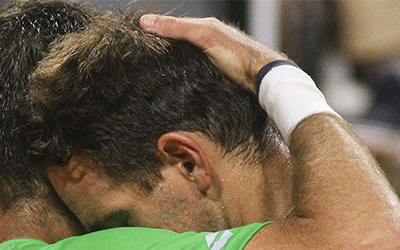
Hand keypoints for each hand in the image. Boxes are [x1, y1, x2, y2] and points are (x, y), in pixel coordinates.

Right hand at [138, 14, 283, 93]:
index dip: (157, 28)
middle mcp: (210, 39)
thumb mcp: (203, 36)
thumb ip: (177, 28)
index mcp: (206, 26)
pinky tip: (177, 78)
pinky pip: (196, 69)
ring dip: (173, 60)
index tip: (137, 34)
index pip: (174, 25)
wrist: (262, 76)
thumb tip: (145, 21)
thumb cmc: (237, 54)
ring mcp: (215, 56)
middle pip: (181, 40)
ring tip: (154, 68)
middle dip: (164, 45)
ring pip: (188, 56)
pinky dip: (184, 71)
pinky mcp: (218, 72)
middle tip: (142, 54)